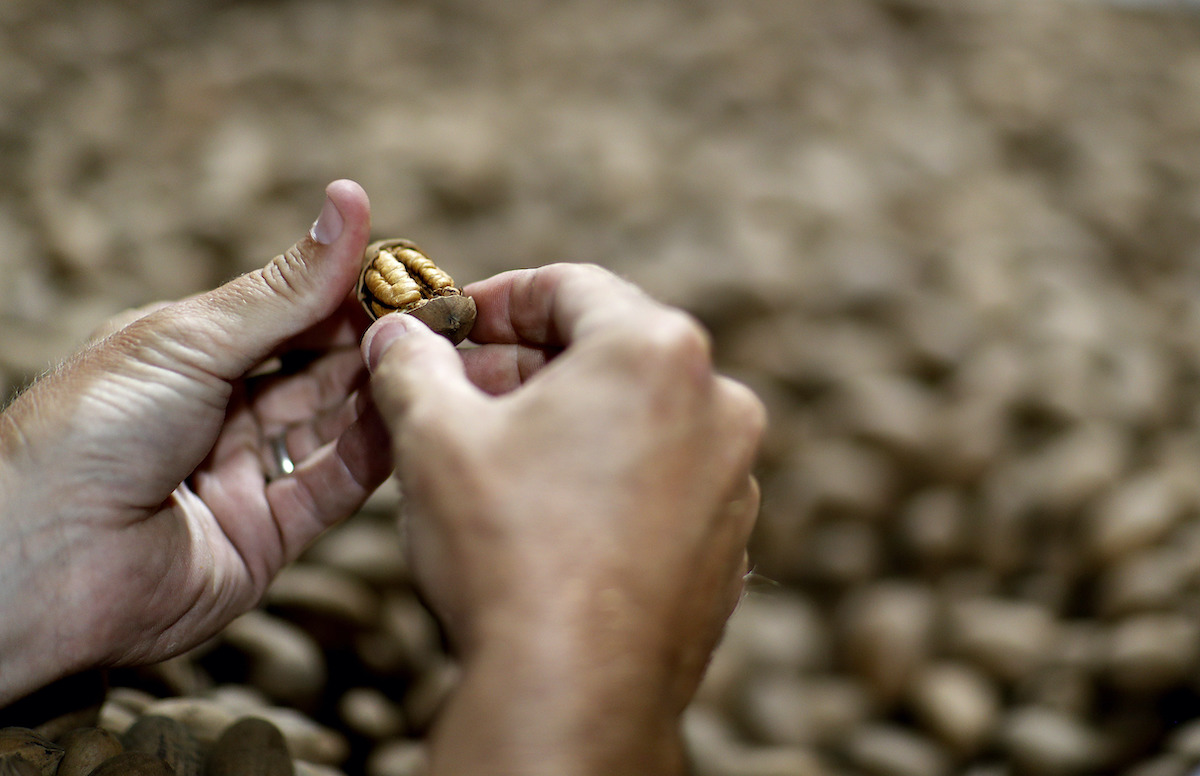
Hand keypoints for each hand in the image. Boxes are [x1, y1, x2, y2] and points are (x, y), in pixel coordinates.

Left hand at [0, 180, 391, 704]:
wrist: (45, 558)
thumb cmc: (92, 430)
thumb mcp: (193, 339)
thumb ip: (287, 289)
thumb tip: (348, 201)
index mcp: (192, 353)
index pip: (293, 316)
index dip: (351, 298)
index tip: (414, 282)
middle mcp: (221, 411)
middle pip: (319, 372)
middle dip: (376, 348)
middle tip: (441, 328)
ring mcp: (244, 474)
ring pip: (332, 428)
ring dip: (380, 399)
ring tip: (436, 372)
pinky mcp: (265, 536)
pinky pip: (330, 489)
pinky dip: (369, 458)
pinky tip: (406, 425)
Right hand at [363, 264, 764, 774]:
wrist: (573, 692)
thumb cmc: (509, 550)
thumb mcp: (435, 435)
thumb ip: (413, 364)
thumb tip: (396, 337)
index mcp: (655, 350)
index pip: (569, 287)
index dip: (497, 298)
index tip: (452, 324)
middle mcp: (716, 403)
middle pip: (609, 352)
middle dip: (528, 364)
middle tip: (460, 388)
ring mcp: (732, 477)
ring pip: (638, 419)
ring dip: (569, 422)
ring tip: (498, 455)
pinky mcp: (728, 540)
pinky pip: (663, 482)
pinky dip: (609, 477)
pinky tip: (550, 514)